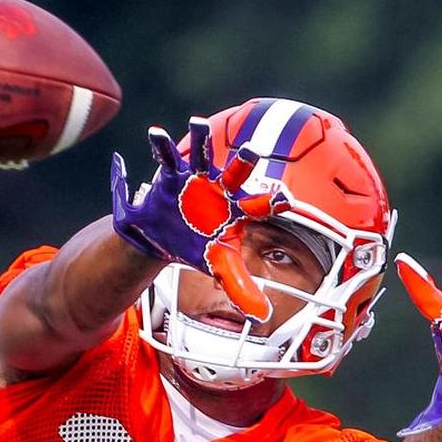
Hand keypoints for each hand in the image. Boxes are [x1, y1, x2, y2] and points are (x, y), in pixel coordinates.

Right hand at [111, 117, 289, 323]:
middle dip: (242, 162)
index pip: (258, 206)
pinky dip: (161, 146)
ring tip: (197, 123)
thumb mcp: (220, 266)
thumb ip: (240, 288)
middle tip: (252, 150)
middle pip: (234, 174)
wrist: (167, 237)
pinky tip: (155, 133)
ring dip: (200, 140)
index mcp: (235, 210)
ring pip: (200, 156)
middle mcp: (219, 188)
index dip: (272, 201)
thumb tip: (263, 318)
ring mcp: (196, 178)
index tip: (287, 197)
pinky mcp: (171, 175)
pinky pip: (166, 158)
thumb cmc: (201, 246)